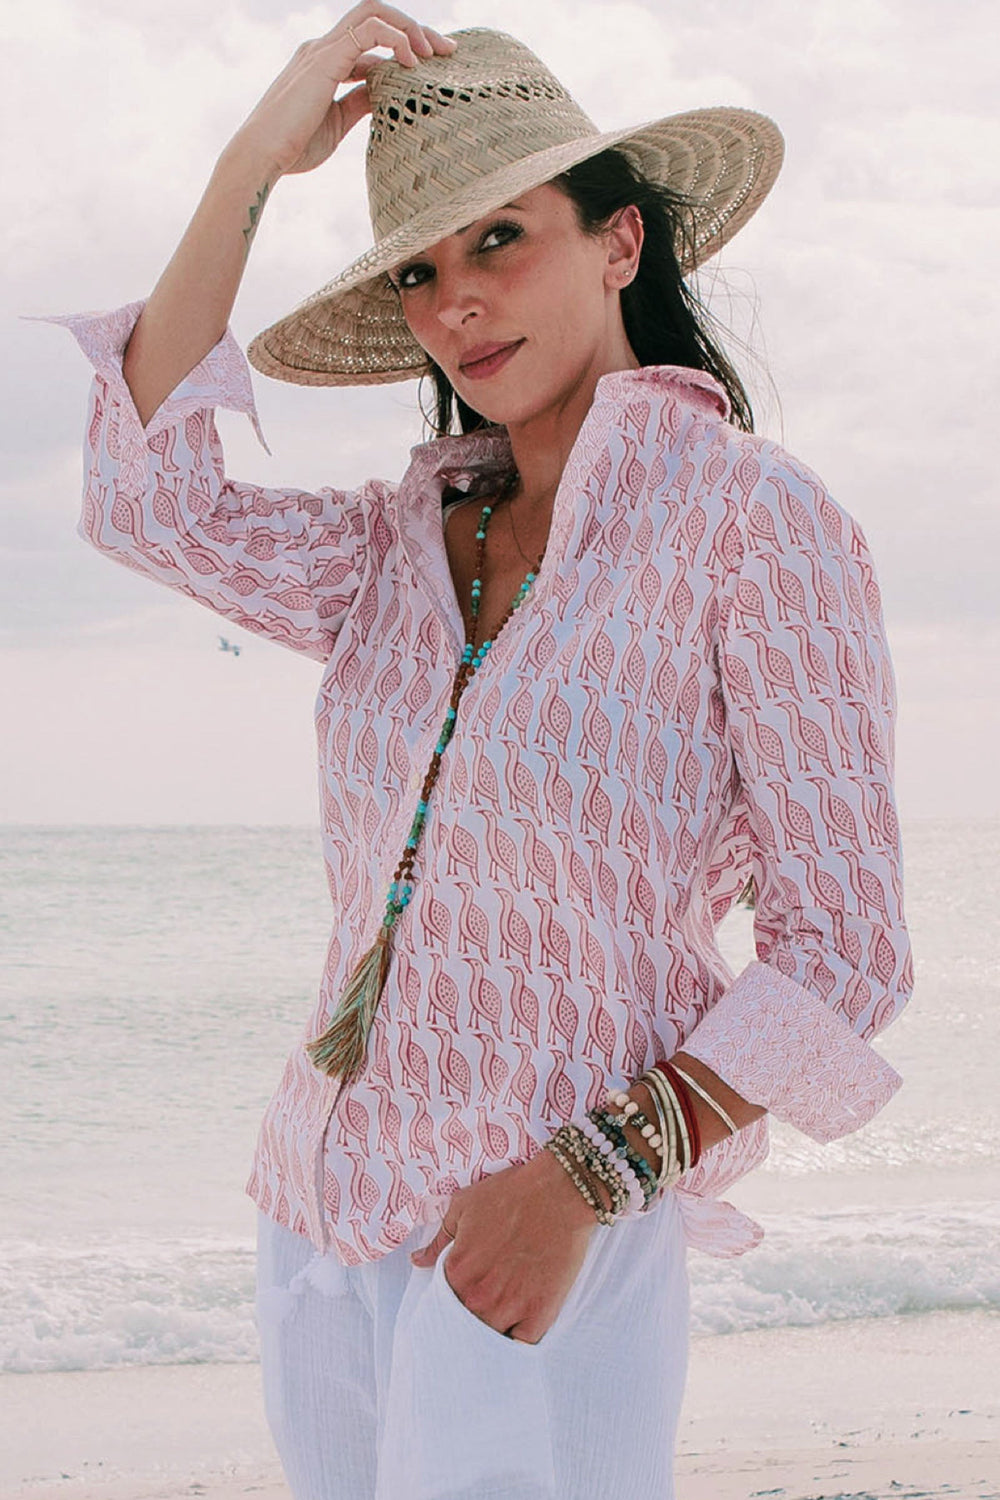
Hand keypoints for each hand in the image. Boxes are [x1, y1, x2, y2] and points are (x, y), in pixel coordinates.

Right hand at [229, 4, 457, 178]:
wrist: (262, 156)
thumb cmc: (293, 148)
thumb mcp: (337, 123)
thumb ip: (358, 104)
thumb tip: (383, 96)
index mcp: (324, 62)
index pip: (372, 40)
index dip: (404, 47)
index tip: (434, 65)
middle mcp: (323, 47)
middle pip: (377, 16)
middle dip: (415, 28)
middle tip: (447, 51)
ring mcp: (323, 48)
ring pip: (375, 12)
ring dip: (410, 27)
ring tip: (434, 54)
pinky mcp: (326, 56)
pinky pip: (370, 29)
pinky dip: (396, 38)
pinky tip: (412, 62)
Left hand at [410, 1148, 597, 1343]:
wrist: (559, 1192)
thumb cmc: (512, 1193)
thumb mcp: (464, 1206)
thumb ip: (439, 1240)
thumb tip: (418, 1261)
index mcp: (457, 1272)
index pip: (445, 1303)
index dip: (455, 1299)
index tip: (467, 1293)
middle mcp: (479, 1296)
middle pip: (468, 1324)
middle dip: (474, 1316)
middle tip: (488, 1302)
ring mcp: (510, 1308)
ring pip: (493, 1337)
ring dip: (496, 1329)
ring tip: (505, 1315)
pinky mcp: (540, 1314)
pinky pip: (523, 1345)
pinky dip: (520, 1340)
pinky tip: (523, 1326)